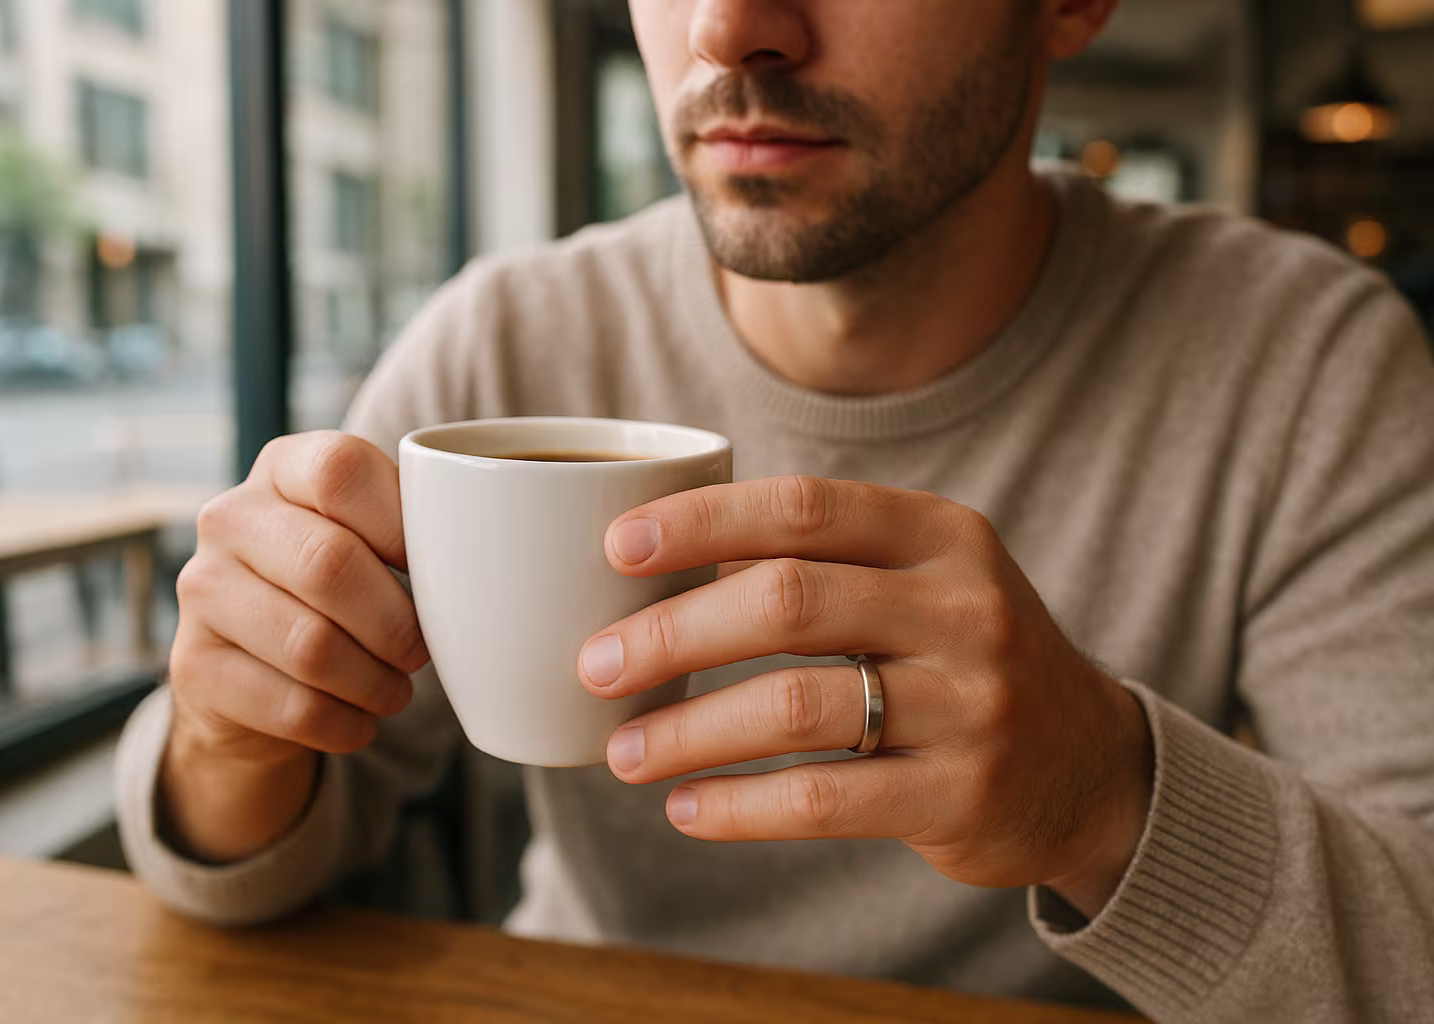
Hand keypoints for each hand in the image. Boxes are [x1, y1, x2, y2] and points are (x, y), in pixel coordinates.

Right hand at [162, 432, 426, 859]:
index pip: (342, 470)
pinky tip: (359, 720)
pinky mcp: (193, 666)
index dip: (400, 524)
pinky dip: (344, 723)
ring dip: (374, 682)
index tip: (431, 570)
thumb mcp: (370, 539)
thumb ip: (415, 526)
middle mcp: (230, 517)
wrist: (250, 668)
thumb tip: (484, 560)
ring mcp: (202, 590)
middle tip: (419, 651)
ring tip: (395, 690)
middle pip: (327, 563)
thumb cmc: (339, 589)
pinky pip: (290, 705)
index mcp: (284, 467)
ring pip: (311, 645)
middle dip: (395, 622)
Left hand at [579, 476, 1153, 914]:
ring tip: (622, 752)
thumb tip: (658, 563)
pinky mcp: (961, 795)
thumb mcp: (921, 579)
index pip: (806, 508)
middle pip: (789, 601)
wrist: (1087, 763)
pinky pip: (825, 799)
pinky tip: (686, 809)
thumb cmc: (959, 654)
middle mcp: (963, 608)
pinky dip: (739, 806)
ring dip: (690, 730)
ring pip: (797, 707)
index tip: (618, 547)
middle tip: (596, 663)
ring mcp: (970, 704)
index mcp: (941, 535)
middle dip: (673, 632)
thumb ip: (820, 559)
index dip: (703, 522)